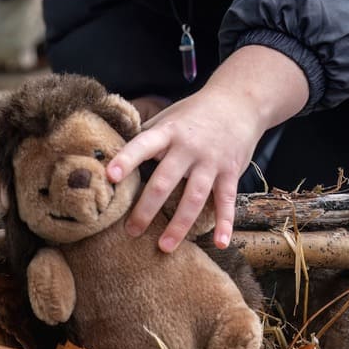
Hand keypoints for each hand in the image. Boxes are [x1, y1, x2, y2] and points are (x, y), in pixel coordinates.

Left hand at [107, 46, 308, 253]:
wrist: (238, 101)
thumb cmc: (194, 113)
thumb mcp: (168, 117)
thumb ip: (146, 136)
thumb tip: (112, 151)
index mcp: (168, 132)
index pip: (143, 144)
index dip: (126, 159)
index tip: (110, 176)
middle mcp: (188, 147)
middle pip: (165, 181)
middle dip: (147, 208)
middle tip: (131, 231)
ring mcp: (211, 160)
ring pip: (194, 197)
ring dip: (180, 224)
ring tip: (165, 246)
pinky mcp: (230, 171)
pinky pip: (227, 200)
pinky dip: (225, 223)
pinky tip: (219, 243)